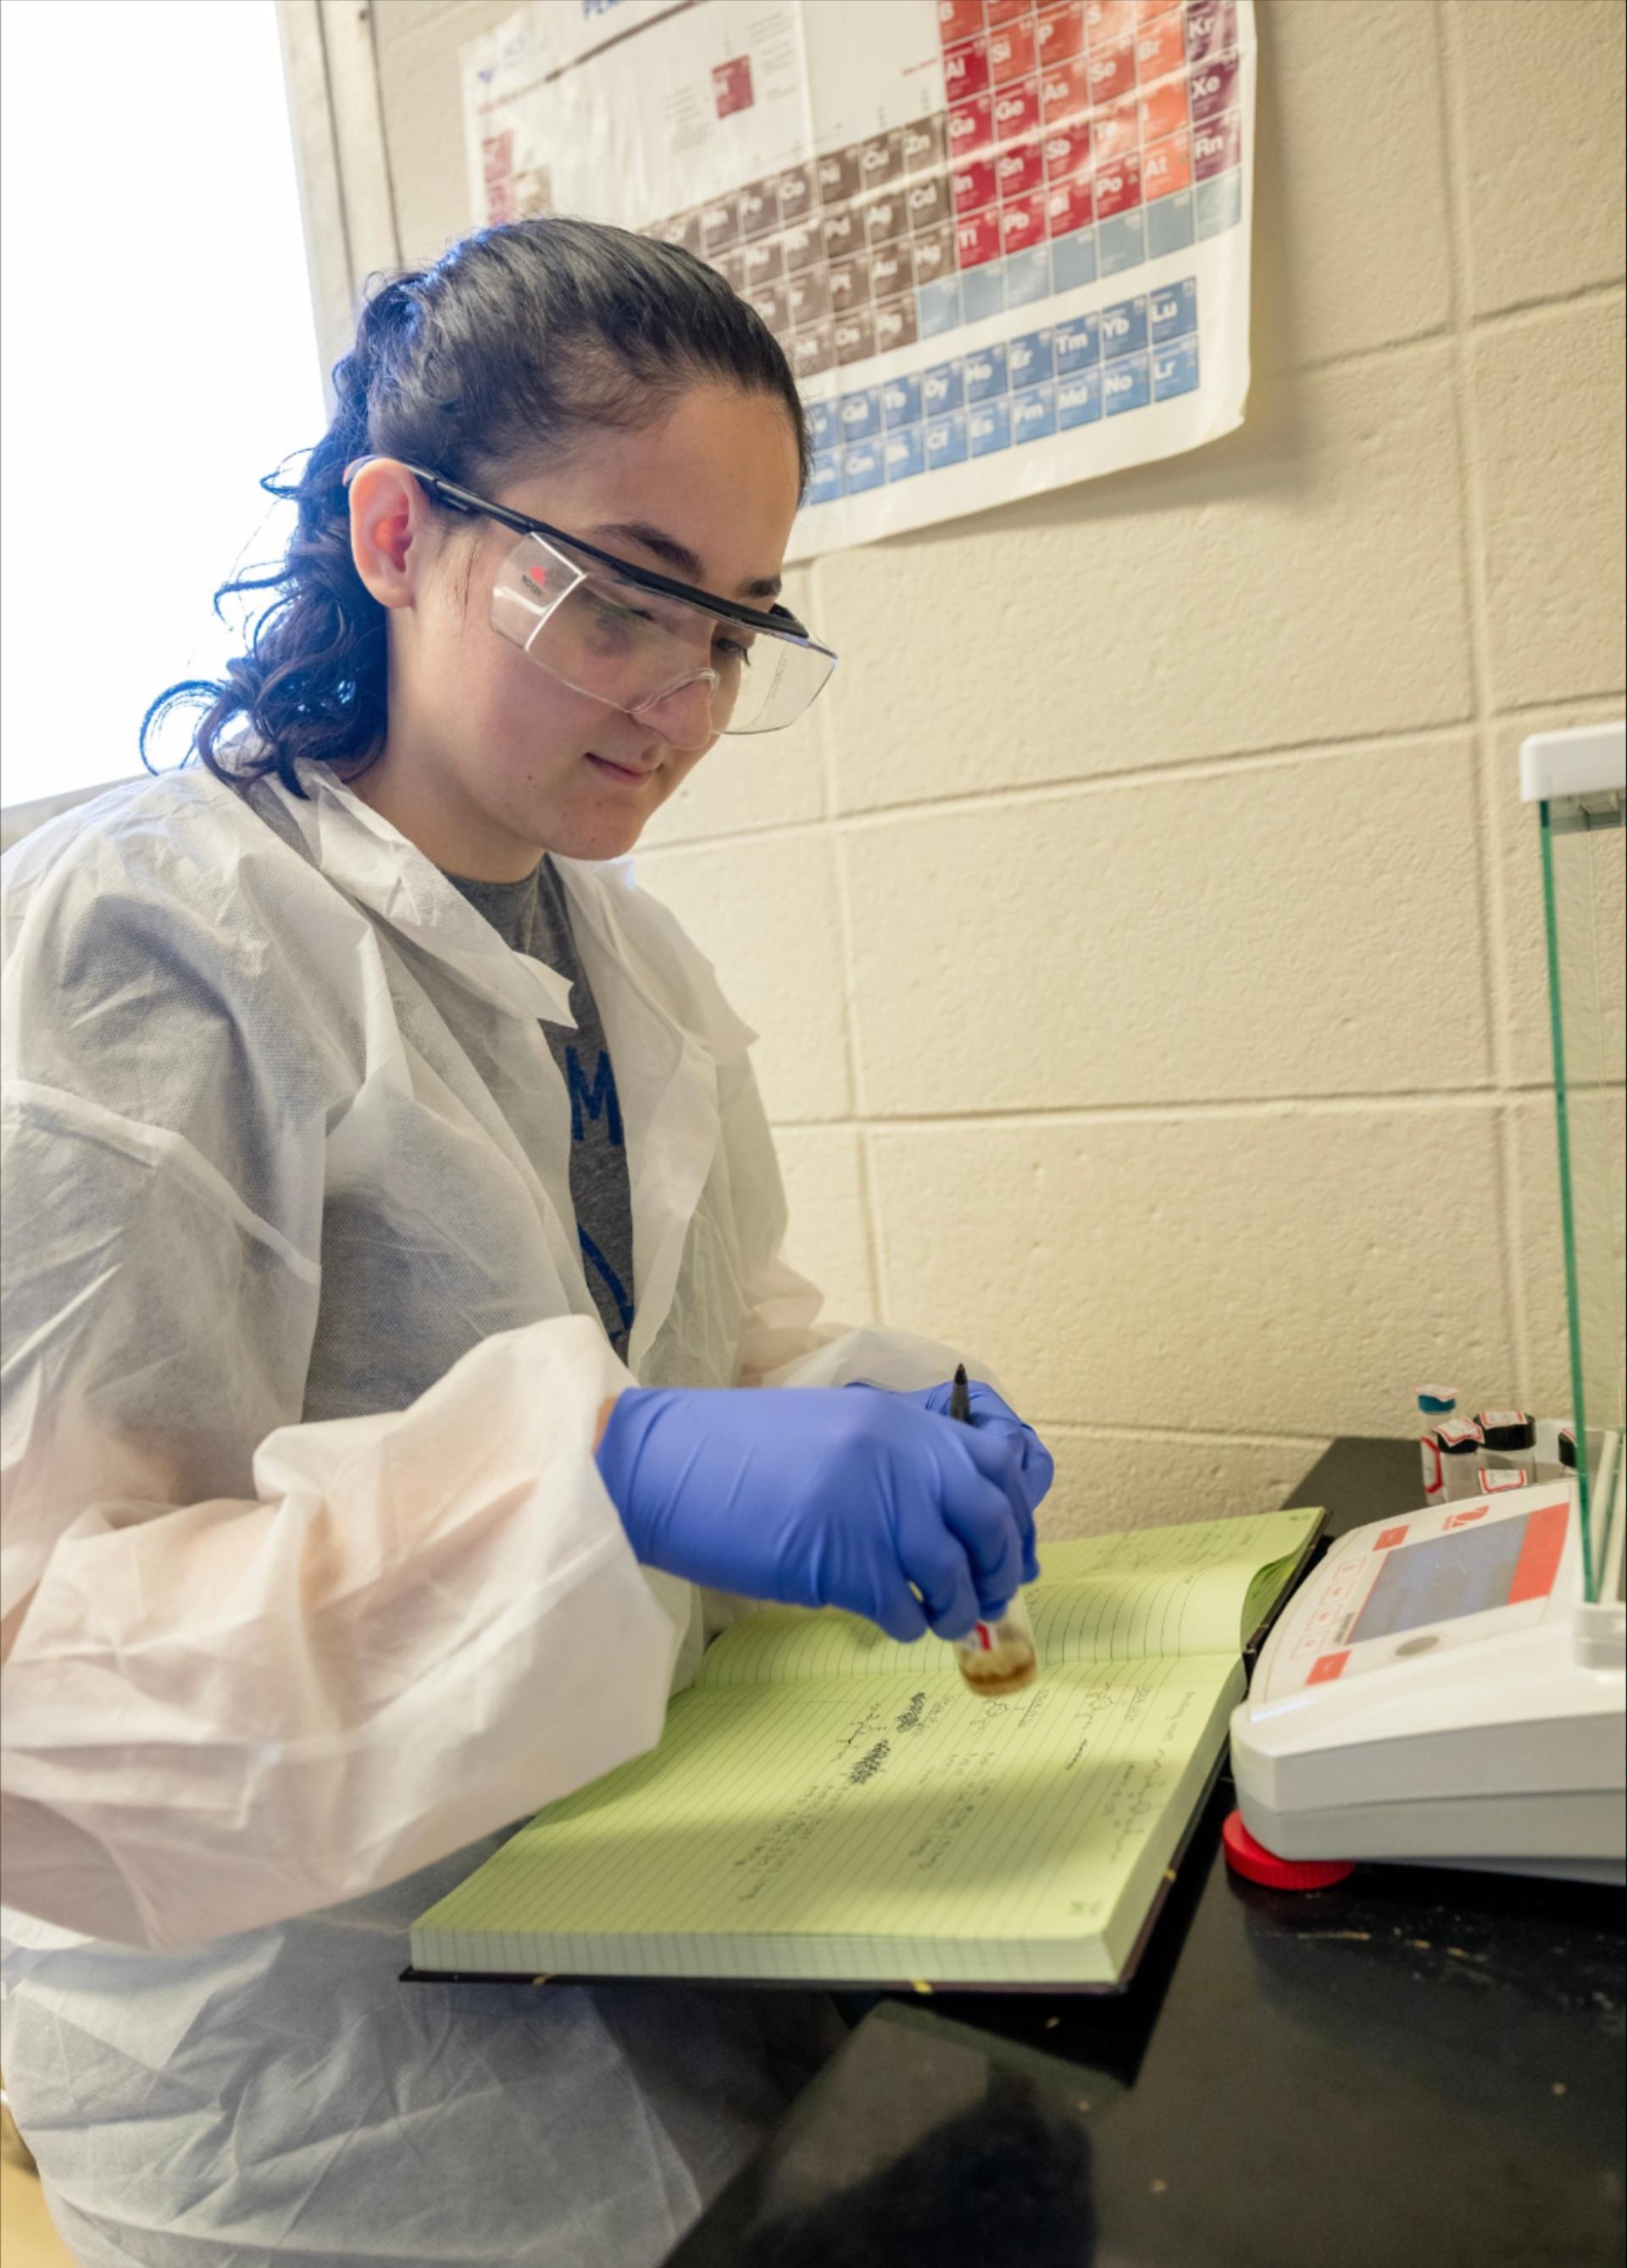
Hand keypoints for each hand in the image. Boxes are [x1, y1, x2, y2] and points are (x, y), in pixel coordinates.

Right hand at [595, 1386, 1031, 1641]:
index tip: (1013, 1550)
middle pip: (990, 1521)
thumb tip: (954, 1516)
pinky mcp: (842, 1563)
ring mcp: (873, 1509)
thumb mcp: (833, 1429)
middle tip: (985, 1598)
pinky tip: (888, 1621)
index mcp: (898, 1423)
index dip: (1018, 1515)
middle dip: (998, 1568)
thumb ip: (895, 1460)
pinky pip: (903, 1608)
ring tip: (939, 1620)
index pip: (996, 1466)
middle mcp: (898, 1460)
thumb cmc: (735, 1453)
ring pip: (954, 1573)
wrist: (662, 1465)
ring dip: (956, 1608)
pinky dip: (906, 1624)